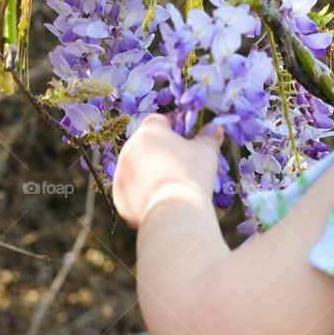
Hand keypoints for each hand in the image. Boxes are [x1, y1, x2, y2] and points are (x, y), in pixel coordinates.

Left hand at [112, 113, 224, 228]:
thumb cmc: (192, 175)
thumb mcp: (206, 151)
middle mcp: (129, 149)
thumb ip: (208, 136)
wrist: (175, 214)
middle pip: (145, 143)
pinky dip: (143, 191)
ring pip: (136, 165)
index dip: (172, 128)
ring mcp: (121, 174)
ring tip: (170, 183)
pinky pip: (131, 188)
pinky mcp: (119, 197)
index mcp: (149, 132)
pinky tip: (160, 198)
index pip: (158, 120)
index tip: (185, 139)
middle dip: (160, 149)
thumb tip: (215, 128)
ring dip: (149, 169)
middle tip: (179, 162)